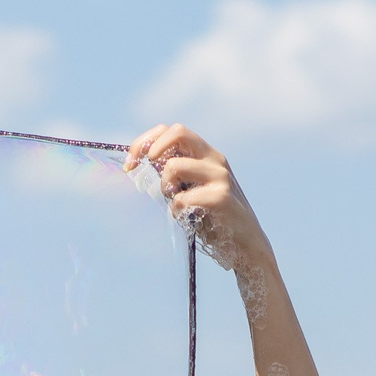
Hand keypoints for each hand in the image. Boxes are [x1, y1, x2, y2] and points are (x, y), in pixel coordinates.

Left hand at [125, 125, 269, 273]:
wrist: (245, 244)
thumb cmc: (213, 218)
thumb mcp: (192, 190)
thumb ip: (174, 176)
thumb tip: (139, 167)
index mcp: (206, 155)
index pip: (172, 131)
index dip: (146, 141)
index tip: (131, 163)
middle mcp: (215, 160)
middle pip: (178, 132)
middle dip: (151, 148)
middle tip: (139, 170)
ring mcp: (220, 176)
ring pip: (174, 166)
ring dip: (164, 188)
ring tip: (174, 205)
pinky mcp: (220, 197)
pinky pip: (180, 198)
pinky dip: (175, 211)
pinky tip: (187, 219)